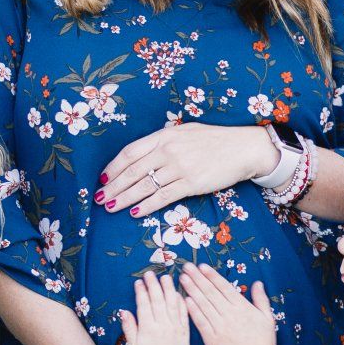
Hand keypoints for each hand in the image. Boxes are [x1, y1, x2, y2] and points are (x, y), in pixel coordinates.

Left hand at [98, 123, 273, 218]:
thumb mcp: (184, 132)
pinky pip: (163, 197)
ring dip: (125, 198)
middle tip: (100, 198)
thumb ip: (162, 142)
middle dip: (114, 186)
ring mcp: (180, 167)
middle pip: (133, 171)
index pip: (130, 152)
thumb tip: (141, 157)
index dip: (114, 167)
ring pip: (144, 186)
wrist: (243, 148)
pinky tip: (135, 212)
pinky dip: (146, 206)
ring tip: (111, 207)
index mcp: (164, 135)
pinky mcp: (191, 183)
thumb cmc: (214, 140)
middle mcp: (169, 150)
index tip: (102, 179)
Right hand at [117, 273, 190, 344]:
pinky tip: (178, 292)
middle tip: (151, 273)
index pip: (144, 305)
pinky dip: (181, 301)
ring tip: (166, 277)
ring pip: (171, 303)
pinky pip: (183, 312)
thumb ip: (129, 328)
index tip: (139, 282)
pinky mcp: (185, 329)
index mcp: (148, 329)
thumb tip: (124, 312)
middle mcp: (162, 325)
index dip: (141, 292)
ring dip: (168, 288)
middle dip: (153, 285)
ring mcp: (175, 326)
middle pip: (158, 300)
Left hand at [178, 263, 278, 344]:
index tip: (202, 266)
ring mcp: (219, 325)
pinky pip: (201, 321)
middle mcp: (229, 314)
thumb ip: (261, 299)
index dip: (212, 276)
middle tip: (186, 267)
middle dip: (198, 278)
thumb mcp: (268, 318)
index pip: (224, 287)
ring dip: (192, 290)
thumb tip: (257, 283)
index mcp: (242, 307)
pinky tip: (185, 301)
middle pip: (211, 292)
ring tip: (183, 279)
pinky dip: (193, 311)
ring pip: (203, 304)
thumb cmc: (263, 343)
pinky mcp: (211, 338)